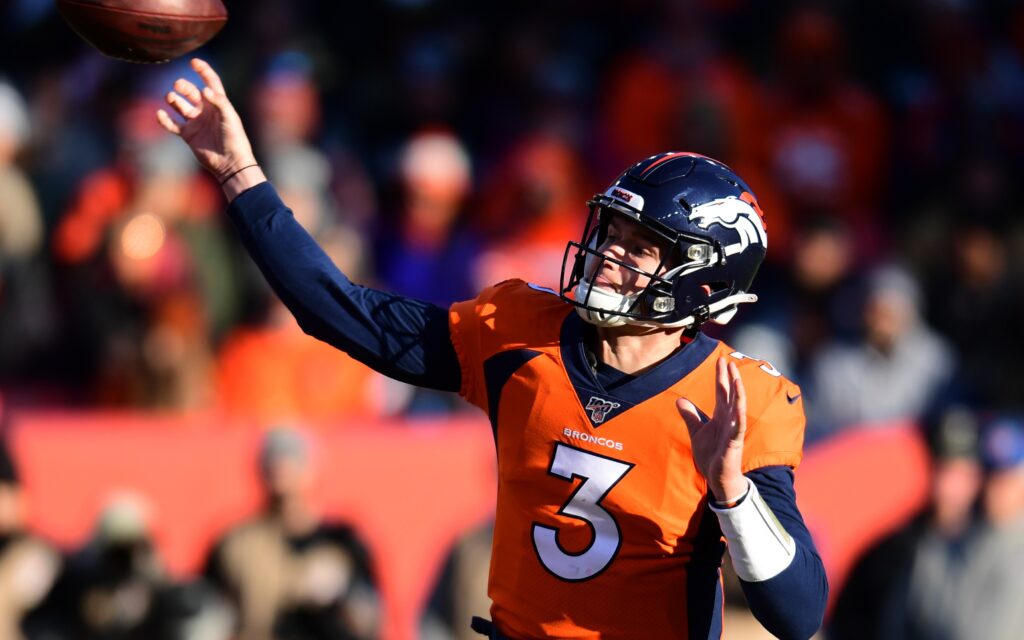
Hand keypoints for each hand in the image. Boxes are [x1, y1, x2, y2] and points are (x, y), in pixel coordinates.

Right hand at [156, 58, 256, 183]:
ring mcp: (196, 122)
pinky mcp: (188, 135)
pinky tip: (160, 114)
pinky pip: (173, 124)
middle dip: (183, 87)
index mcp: (219, 104)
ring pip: (180, 106)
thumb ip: (219, 102)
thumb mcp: (230, 118)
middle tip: (178, 85)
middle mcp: (206, 111)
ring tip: (170, 97)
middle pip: (191, 93)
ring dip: (174, 100)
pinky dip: (165, 120)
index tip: (194, 62)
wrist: (230, 163)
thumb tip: (204, 90)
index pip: (210, 82)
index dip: (203, 71)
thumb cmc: (235, 139)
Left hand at [677, 357, 747, 502]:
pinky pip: (738, 427)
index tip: (721, 361)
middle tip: (727, 361)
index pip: (721, 392)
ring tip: (736, 377)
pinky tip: (738, 406)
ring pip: (737, 407)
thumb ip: (690, 415)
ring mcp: (733, 430)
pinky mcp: (734, 442)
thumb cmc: (711, 454)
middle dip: (729, 378)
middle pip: (730, 395)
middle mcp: (729, 420)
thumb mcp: (696, 431)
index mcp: (720, 416)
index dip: (721, 377)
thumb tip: (679, 399)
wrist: (717, 477)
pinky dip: (739, 416)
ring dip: (738, 393)